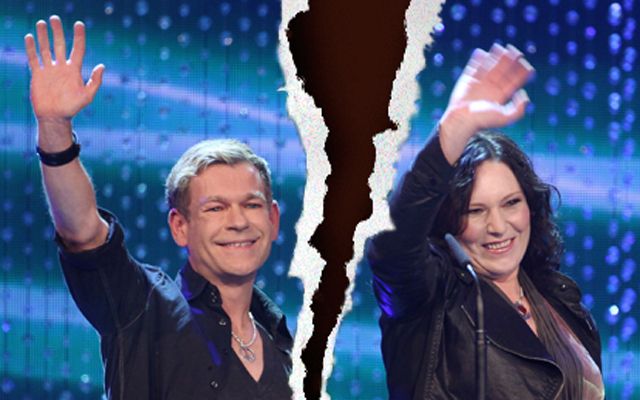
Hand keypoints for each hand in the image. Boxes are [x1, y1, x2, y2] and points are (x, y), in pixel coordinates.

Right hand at [25, 15, 103, 120]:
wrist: (55, 117)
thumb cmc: (73, 107)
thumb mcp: (87, 95)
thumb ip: (95, 81)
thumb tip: (102, 65)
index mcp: (74, 70)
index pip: (78, 49)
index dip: (79, 37)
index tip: (79, 24)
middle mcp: (62, 67)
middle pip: (60, 45)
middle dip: (57, 32)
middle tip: (55, 18)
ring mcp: (49, 70)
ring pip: (46, 49)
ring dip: (43, 36)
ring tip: (41, 23)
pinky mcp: (38, 74)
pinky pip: (34, 59)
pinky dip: (31, 48)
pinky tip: (30, 37)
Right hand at [439, 44, 533, 163]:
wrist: (461, 119)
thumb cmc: (481, 120)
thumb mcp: (504, 118)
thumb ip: (519, 110)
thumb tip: (524, 94)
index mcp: (500, 96)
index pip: (513, 81)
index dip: (520, 72)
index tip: (526, 63)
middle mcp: (491, 88)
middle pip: (503, 71)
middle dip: (509, 61)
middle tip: (515, 51)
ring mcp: (479, 83)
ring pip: (489, 67)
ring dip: (495, 57)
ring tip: (500, 47)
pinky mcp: (467, 81)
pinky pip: (473, 67)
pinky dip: (477, 59)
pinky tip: (481, 52)